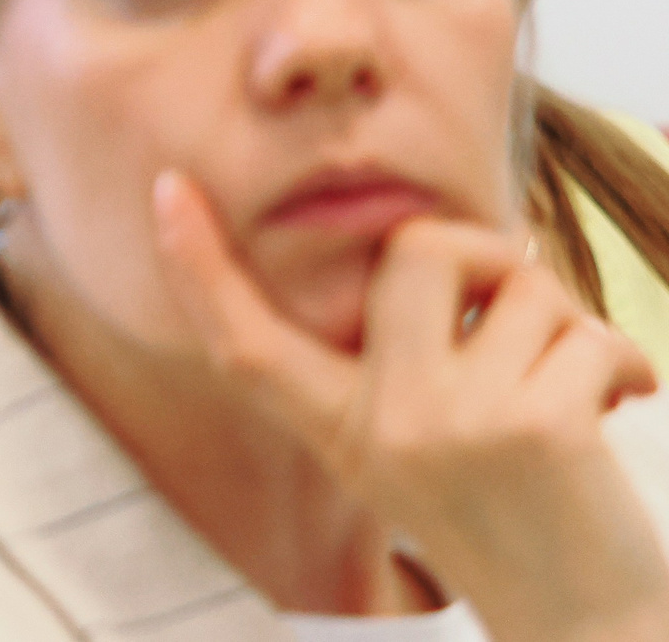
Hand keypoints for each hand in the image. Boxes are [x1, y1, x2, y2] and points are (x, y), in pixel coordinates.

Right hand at [155, 169, 668, 641]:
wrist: (585, 625)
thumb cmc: (514, 519)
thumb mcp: (423, 446)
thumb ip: (409, 363)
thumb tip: (452, 242)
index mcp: (339, 430)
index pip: (246, 342)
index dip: (198, 264)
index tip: (164, 189)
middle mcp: (383, 425)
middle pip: (417, 249)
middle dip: (486, 251)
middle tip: (517, 305)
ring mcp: (455, 425)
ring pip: (525, 286)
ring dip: (571, 325)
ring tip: (573, 388)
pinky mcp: (537, 428)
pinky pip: (589, 334)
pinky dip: (623, 363)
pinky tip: (620, 404)